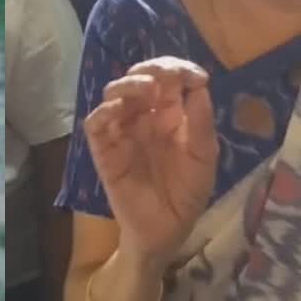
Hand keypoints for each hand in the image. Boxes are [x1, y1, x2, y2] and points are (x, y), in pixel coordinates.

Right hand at [84, 57, 218, 268]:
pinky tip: (118, 110)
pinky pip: (96, 123)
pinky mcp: (104, 149)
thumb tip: (199, 85)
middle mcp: (145, 116)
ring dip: (128, 84)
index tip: (194, 75)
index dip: (179, 69)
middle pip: (141, 78)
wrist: (165, 231)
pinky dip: (104, 111)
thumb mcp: (204, 158)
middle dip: (152, 69)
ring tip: (146, 90)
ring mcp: (123, 131)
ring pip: (115, 93)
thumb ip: (202, 123)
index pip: (170, 80)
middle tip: (164, 74)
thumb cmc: (187, 194)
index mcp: (171, 115)